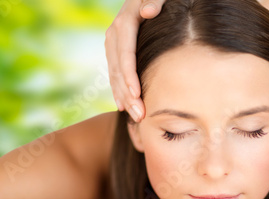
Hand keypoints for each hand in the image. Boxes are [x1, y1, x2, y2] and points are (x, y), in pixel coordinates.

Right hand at [105, 0, 165, 121]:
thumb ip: (155, 0)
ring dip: (123, 98)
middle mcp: (114, 34)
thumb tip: (149, 11)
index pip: (126, 55)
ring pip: (114, 75)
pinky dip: (118, 91)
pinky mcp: (115, 50)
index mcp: (125, 23)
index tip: (137, 96)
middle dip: (128, 95)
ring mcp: (113, 43)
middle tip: (140, 116)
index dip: (131, 77)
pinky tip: (123, 106)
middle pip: (119, 70)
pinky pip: (114, 73)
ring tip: (135, 117)